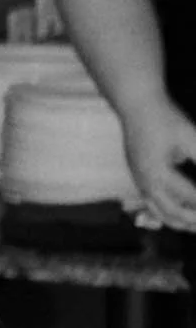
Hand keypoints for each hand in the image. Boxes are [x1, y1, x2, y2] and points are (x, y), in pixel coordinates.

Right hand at [120, 96, 195, 230]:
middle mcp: (145, 181)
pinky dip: (166, 213)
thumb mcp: (190, 138)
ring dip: (179, 222)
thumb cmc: (164, 118)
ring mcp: (139, 180)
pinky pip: (152, 204)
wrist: (137, 105)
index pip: (190, 196)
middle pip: (171, 212)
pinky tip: (180, 214)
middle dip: (193, 220)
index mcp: (157, 172)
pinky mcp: (138, 177)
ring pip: (158, 212)